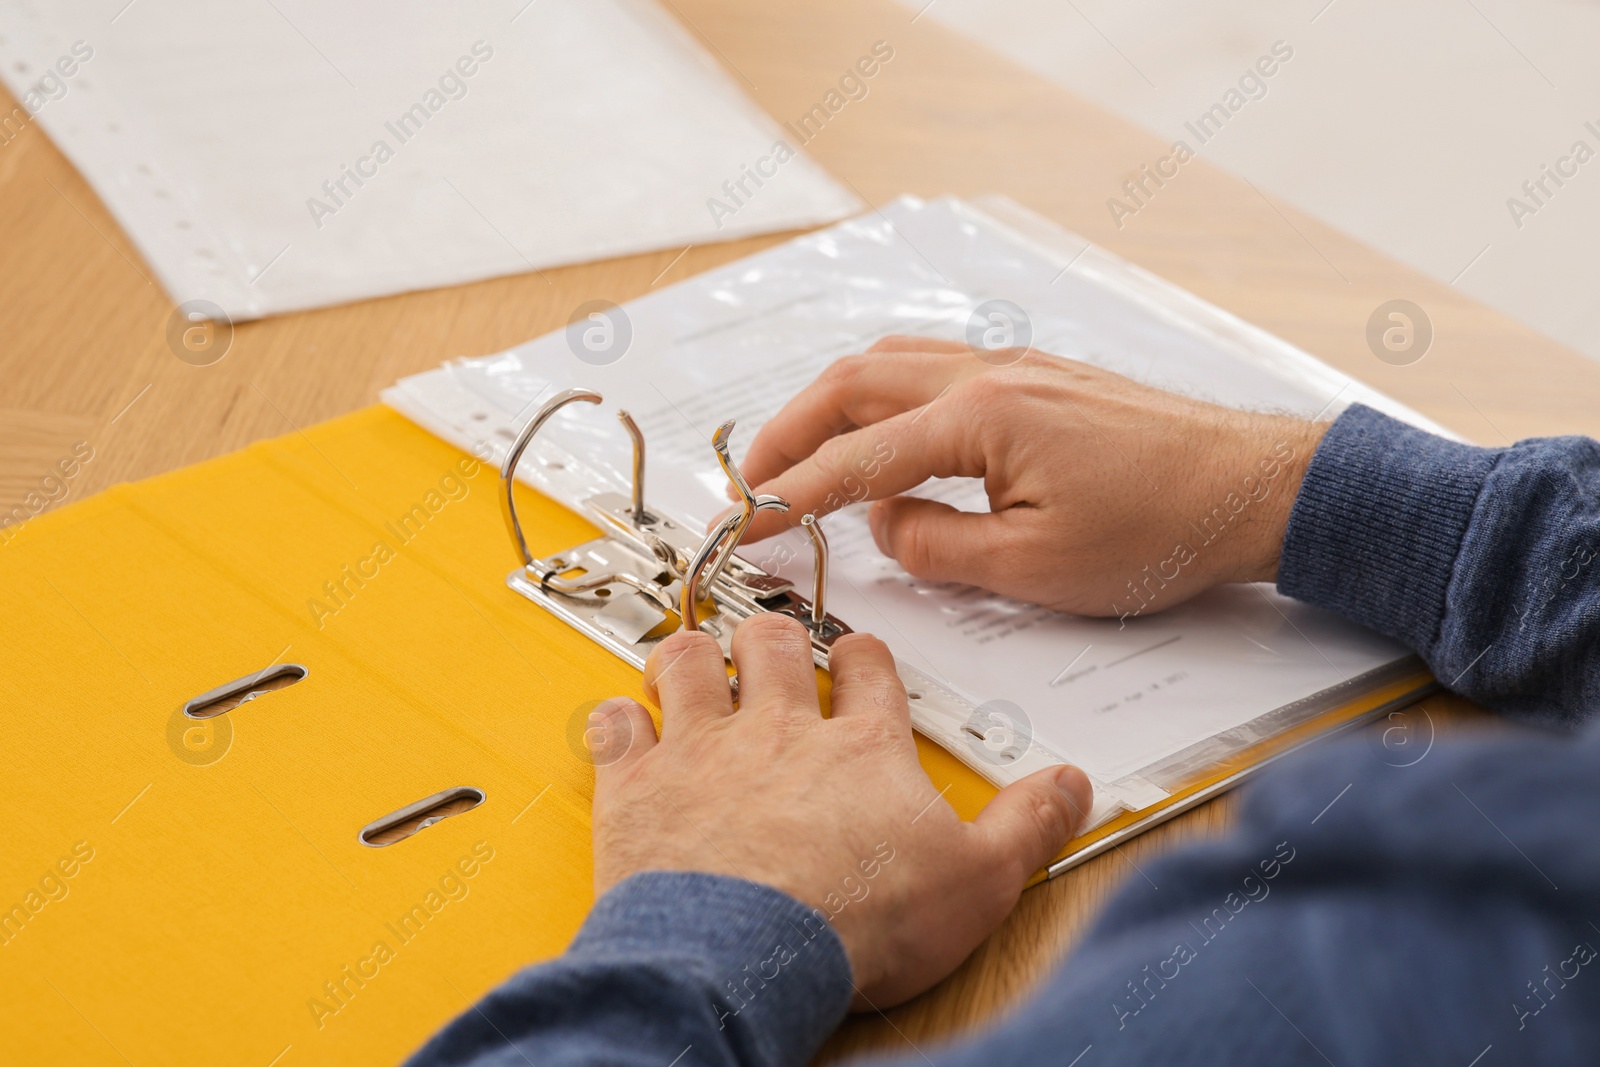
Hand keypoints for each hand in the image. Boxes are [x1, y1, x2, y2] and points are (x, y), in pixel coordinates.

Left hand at [587, 613, 1092, 1008]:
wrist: (747, 955)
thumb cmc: (855, 921)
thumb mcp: (976, 883)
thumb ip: (1026, 826)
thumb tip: (1070, 788)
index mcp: (860, 747)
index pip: (869, 672)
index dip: (866, 659)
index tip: (862, 658)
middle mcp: (778, 731)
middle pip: (772, 646)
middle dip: (770, 636)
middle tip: (768, 639)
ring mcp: (702, 750)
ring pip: (689, 666)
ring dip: (688, 656)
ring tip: (691, 654)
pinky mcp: (638, 787)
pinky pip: (616, 730)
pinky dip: (615, 722)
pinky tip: (620, 721)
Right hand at [734, 337, 1327, 617]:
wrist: (1253, 487)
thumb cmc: (1160, 530)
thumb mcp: (1036, 569)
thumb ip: (940, 547)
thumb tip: (887, 528)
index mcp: (981, 418)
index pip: (854, 457)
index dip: (790, 495)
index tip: (744, 522)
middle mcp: (988, 373)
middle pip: (853, 382)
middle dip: (788, 430)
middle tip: (749, 480)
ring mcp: (1014, 366)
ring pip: (889, 363)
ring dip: (830, 404)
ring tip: (799, 451)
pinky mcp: (1036, 378)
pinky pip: (932, 369)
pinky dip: (882, 396)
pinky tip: (882, 431)